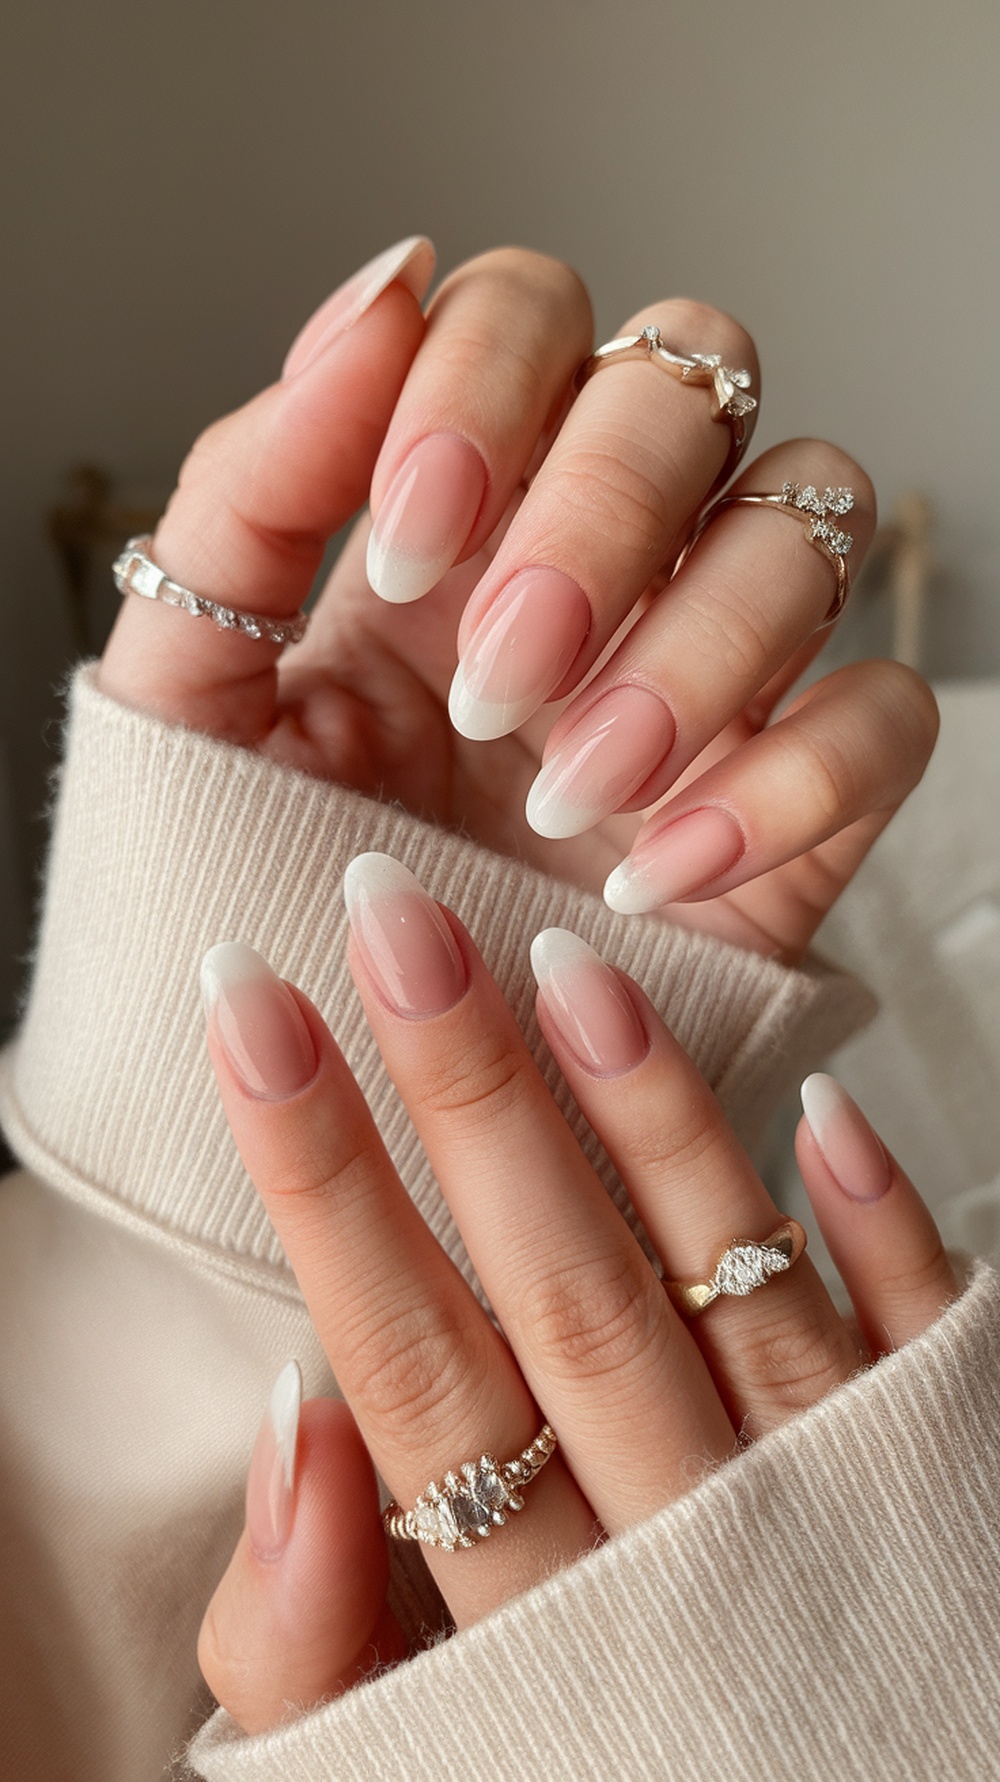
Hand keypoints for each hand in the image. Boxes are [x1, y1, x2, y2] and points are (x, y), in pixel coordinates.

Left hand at [98, 239, 936, 963]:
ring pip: (812, 517)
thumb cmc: (269, 867)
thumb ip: (250, 489)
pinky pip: (887, 714)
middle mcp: (605, 551)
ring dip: (700, 644)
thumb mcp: (198, 686)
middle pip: (691, 378)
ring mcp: (715, 661)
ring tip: (576, 791)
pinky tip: (662, 870)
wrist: (354, 1058)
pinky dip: (797, 777)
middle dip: (599, 512)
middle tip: (501, 675)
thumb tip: (377, 290)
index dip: (486, 387)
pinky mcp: (801, 791)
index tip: (407, 552)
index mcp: (460, 500)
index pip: (529, 312)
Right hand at [195, 855, 955, 1733]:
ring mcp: (836, 1512)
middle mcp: (694, 1560)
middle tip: (389, 918)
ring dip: (650, 1121)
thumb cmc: (588, 1759)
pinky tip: (827, 1109)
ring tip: (569, 966)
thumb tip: (287, 1421)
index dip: (320, 1184)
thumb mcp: (402, 1758)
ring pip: (728, 1295)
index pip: (408, 1371)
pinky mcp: (948, 1484)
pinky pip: (926, 1349)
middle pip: (559, 1299)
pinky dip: (883, 1229)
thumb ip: (306, 1638)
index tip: (255, 1017)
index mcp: (540, 1630)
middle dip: (459, 1093)